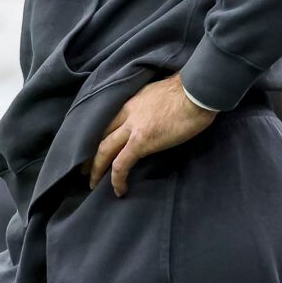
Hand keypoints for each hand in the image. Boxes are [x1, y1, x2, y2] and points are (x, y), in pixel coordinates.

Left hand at [88, 74, 215, 196]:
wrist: (196, 92)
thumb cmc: (189, 91)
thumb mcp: (163, 94)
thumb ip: (153, 106)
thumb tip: (156, 115)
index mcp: (132, 101)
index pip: (108, 119)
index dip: (99, 135)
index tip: (95, 146)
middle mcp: (126, 112)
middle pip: (100, 134)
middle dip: (90, 153)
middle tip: (84, 168)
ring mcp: (132, 127)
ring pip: (104, 150)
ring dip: (96, 168)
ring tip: (93, 184)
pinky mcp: (141, 141)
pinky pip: (121, 164)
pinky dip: (117, 179)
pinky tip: (119, 190)